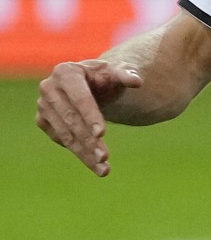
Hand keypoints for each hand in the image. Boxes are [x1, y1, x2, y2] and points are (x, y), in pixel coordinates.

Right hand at [36, 60, 143, 176]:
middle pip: (71, 119)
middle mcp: (49, 88)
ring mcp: (43, 106)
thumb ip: (127, 74)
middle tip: (105, 157)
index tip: (102, 134)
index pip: (79, 98)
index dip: (90, 115)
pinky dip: (79, 153)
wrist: (92, 84)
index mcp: (66, 72)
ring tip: (103, 167)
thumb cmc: (106, 77)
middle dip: (88, 140)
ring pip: (65, 135)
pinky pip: (61, 140)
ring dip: (84, 153)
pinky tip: (95, 164)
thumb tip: (137, 81)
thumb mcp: (118, 72)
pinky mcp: (43, 121)